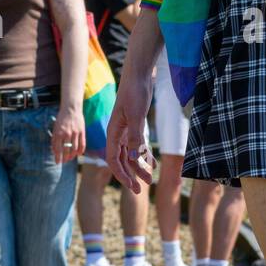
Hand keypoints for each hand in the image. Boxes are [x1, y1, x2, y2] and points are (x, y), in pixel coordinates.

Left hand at [52, 105, 85, 162]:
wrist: (71, 109)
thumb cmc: (62, 118)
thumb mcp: (55, 128)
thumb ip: (54, 139)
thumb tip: (53, 150)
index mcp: (59, 133)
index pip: (58, 149)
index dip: (58, 157)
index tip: (57, 162)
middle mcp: (67, 134)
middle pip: (66, 150)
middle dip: (65, 158)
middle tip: (64, 162)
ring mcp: (75, 133)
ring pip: (74, 148)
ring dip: (72, 155)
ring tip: (70, 158)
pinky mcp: (82, 131)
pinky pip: (82, 144)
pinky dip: (81, 150)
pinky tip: (79, 154)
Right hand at [105, 72, 156, 192]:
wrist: (139, 75)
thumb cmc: (135, 92)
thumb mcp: (136, 115)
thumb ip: (135, 136)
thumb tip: (132, 157)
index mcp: (113, 132)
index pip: (113, 160)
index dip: (121, 175)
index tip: (132, 186)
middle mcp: (117, 133)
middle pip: (121, 160)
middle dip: (130, 176)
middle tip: (140, 190)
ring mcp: (126, 130)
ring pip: (130, 155)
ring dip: (138, 167)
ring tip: (149, 180)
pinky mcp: (135, 125)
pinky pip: (137, 146)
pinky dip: (143, 155)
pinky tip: (151, 163)